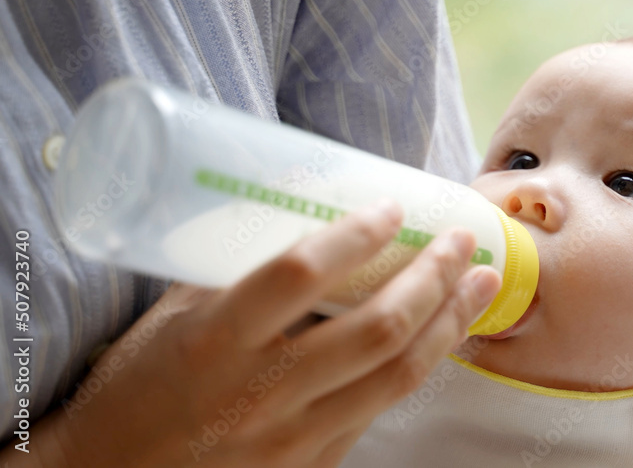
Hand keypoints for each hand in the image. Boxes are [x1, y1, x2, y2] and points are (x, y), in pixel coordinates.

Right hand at [5, 200, 500, 466]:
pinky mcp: (311, 463)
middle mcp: (260, 390)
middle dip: (433, 277)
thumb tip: (295, 211)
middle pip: (375, 327)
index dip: (353, 236)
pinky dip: (419, 365)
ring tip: (481, 284)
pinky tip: (442, 334)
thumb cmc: (134, 391)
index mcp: (215, 341)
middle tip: (461, 241)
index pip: (297, 275)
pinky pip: (379, 408)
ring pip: (397, 374)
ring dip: (449, 322)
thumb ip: (231, 268)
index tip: (391, 207)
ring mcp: (292, 435)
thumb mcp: (171, 316)